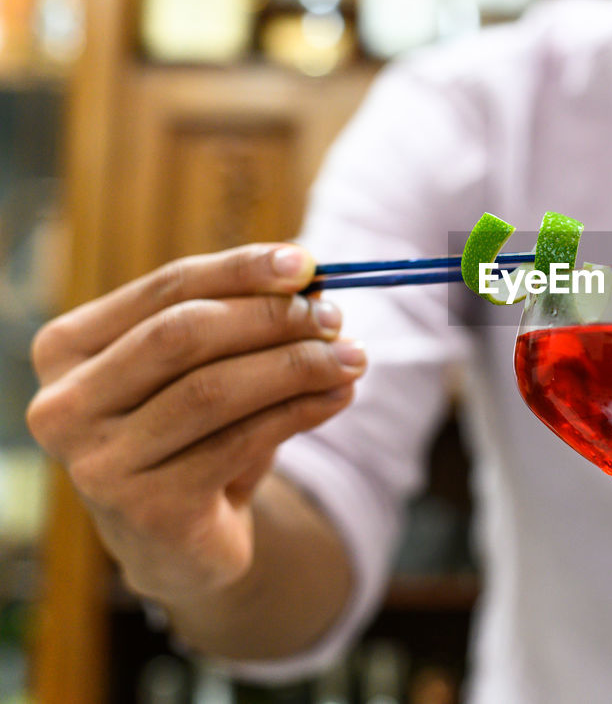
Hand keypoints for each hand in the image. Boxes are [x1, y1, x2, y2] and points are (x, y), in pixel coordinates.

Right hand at [26, 244, 366, 604]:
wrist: (179, 542)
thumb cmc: (190, 436)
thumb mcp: (206, 370)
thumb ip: (241, 323)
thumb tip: (309, 283)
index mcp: (69, 349)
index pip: (166, 288)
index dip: (240, 269)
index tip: (305, 264)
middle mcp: (65, 404)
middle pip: (182, 334)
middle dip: (269, 318)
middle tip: (332, 316)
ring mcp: (99, 462)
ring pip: (212, 390)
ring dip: (295, 366)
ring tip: (350, 357)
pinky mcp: (146, 510)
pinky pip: (238, 443)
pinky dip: (299, 412)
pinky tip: (337, 397)